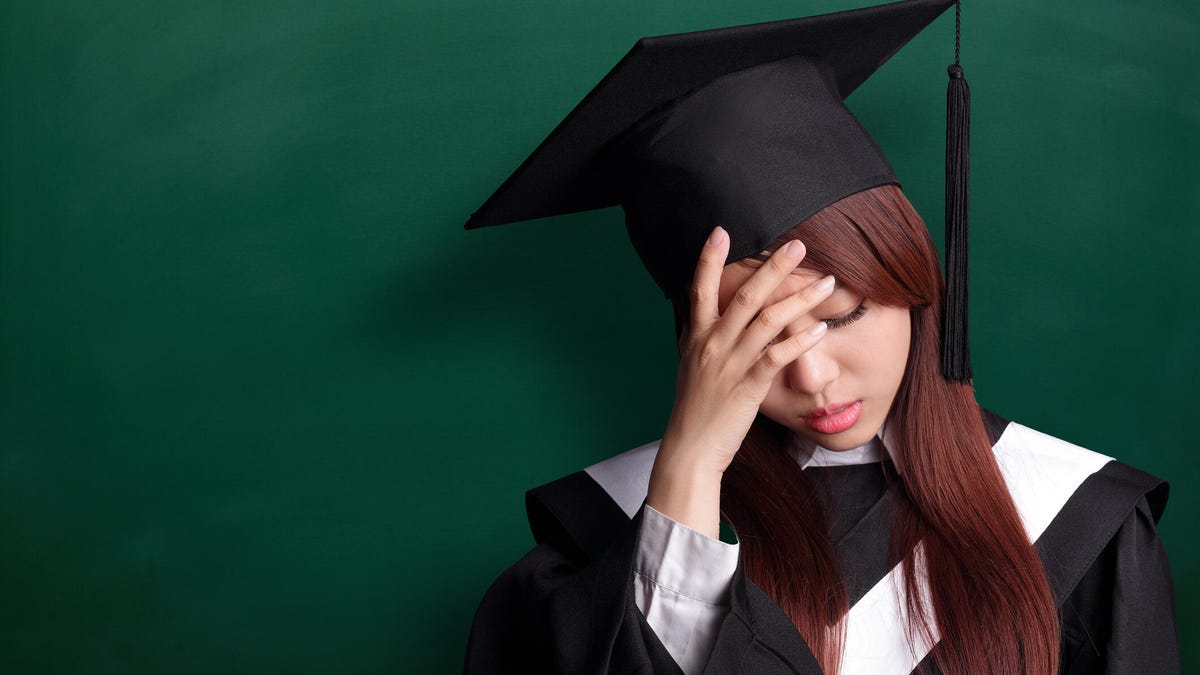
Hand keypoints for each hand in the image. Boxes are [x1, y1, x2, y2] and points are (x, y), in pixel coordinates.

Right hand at [646, 226, 834, 536]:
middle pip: (744, 296)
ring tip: (826, 282)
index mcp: (696, 336)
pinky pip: (777, 356)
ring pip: (766, 321)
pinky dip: (800, 340)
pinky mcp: (748, 386)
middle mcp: (712, 344)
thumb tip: (704, 316)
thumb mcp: (690, 366)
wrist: (691, 448)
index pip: (699, 289)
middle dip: (772, 267)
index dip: (708, 259)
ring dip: (799, 298)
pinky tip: (820, 328)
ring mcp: (730, 363)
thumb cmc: (694, 409)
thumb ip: (700, 338)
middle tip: (798, 244)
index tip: (720, 231)